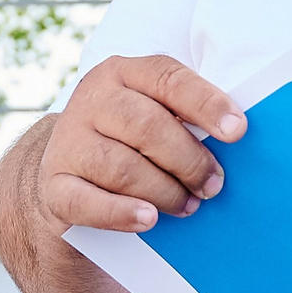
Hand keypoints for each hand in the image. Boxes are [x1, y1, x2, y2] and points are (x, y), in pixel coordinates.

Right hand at [35, 55, 246, 233]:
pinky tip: (149, 220)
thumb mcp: (153, 115)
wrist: (71, 179)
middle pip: (147, 126)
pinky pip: (87, 202)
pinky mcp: (53, 185)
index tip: (237, 131)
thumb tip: (233, 137)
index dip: (205, 103)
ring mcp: (68, 142)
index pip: (167, 78)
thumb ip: (183, 118)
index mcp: (123, 72)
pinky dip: (121, 213)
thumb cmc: (131, 144)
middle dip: (189, 160)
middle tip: (213, 185)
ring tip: (189, 206)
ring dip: (164, 192)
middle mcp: (91, 100)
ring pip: (122, 168)